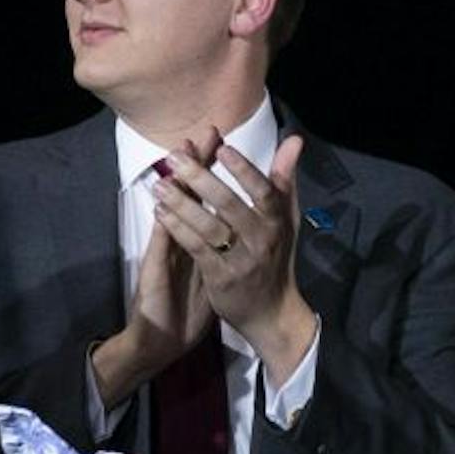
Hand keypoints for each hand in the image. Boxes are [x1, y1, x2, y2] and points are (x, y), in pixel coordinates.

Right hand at [90, 134, 223, 406]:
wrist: (165, 334)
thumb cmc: (190, 302)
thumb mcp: (215, 270)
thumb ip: (228, 242)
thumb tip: (246, 220)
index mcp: (198, 235)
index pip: (206, 196)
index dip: (212, 169)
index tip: (222, 140)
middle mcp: (180, 237)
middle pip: (189, 195)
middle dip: (196, 165)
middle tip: (202, 133)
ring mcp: (166, 249)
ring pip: (172, 211)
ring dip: (176, 185)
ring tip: (177, 154)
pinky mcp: (155, 268)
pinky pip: (162, 243)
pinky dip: (165, 224)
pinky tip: (163, 204)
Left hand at [152, 130, 316, 381]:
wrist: (271, 313)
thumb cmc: (276, 257)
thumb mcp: (286, 219)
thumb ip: (284, 180)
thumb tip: (294, 140)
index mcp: (277, 222)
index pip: (264, 192)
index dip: (244, 170)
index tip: (222, 147)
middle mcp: (262, 240)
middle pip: (230, 205)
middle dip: (200, 179)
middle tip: (174, 158)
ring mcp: (241, 261)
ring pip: (209, 227)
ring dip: (182, 204)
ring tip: (159, 184)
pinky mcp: (221, 279)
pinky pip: (197, 249)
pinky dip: (178, 229)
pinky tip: (161, 213)